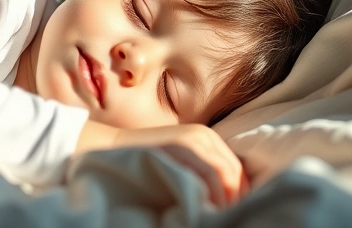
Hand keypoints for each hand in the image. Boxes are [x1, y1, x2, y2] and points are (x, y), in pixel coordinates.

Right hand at [114, 124, 248, 206]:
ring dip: (226, 197)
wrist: (114, 148)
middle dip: (234, 196)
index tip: (231, 210)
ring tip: (217, 215)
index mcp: (206, 137)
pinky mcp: (183, 144)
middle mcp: (204, 135)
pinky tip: (206, 206)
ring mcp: (194, 138)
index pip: (235, 168)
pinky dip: (214, 191)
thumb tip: (224, 199)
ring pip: (226, 171)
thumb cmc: (146, 161)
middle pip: (234, 170)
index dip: (238, 191)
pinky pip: (210, 170)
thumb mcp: (179, 160)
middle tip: (227, 216)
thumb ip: (200, 170)